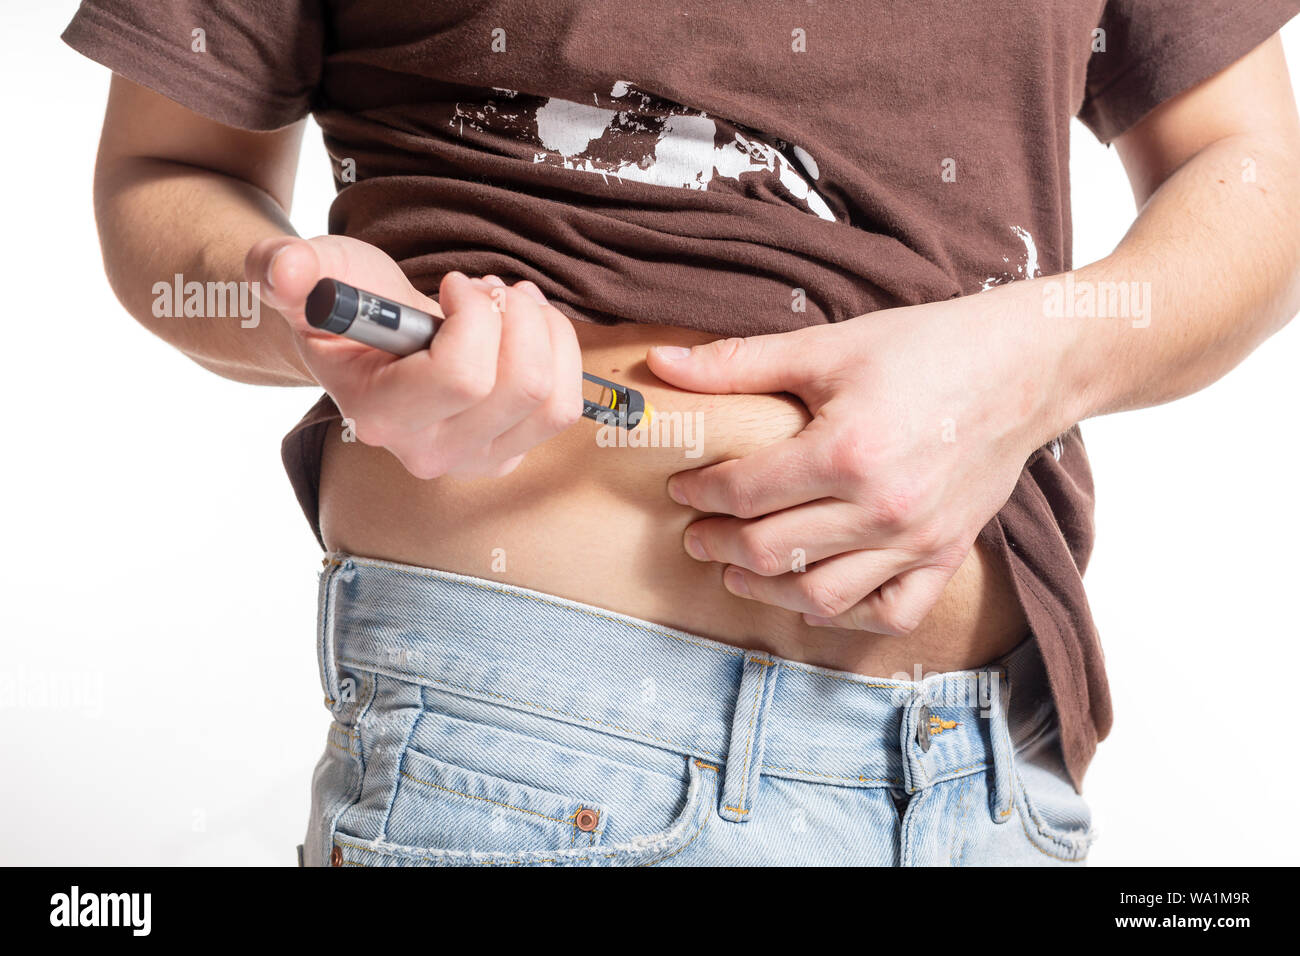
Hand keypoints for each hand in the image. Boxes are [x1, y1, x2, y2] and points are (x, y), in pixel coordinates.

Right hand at [246, 235, 582, 478]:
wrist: (364, 339)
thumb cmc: (342, 303)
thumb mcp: (307, 272)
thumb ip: (284, 267)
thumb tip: (287, 271)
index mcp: (379, 415)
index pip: (461, 377)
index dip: (476, 315)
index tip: (455, 284)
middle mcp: (429, 452)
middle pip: (520, 387)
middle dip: (516, 318)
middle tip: (487, 289)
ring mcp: (474, 459)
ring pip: (550, 399)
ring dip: (544, 334)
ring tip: (511, 303)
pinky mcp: (509, 451)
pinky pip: (565, 406)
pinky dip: (561, 355)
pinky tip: (527, 328)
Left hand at [646, 289, 1071, 635]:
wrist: (1024, 368)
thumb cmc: (925, 348)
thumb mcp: (827, 346)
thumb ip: (738, 363)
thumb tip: (660, 366)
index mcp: (845, 451)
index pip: (745, 492)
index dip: (700, 494)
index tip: (681, 490)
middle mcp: (881, 508)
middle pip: (771, 550)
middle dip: (719, 544)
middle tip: (696, 534)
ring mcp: (917, 542)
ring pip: (820, 596)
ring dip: (765, 590)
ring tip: (735, 571)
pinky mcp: (947, 557)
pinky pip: (889, 614)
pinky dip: (845, 617)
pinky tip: (811, 598)